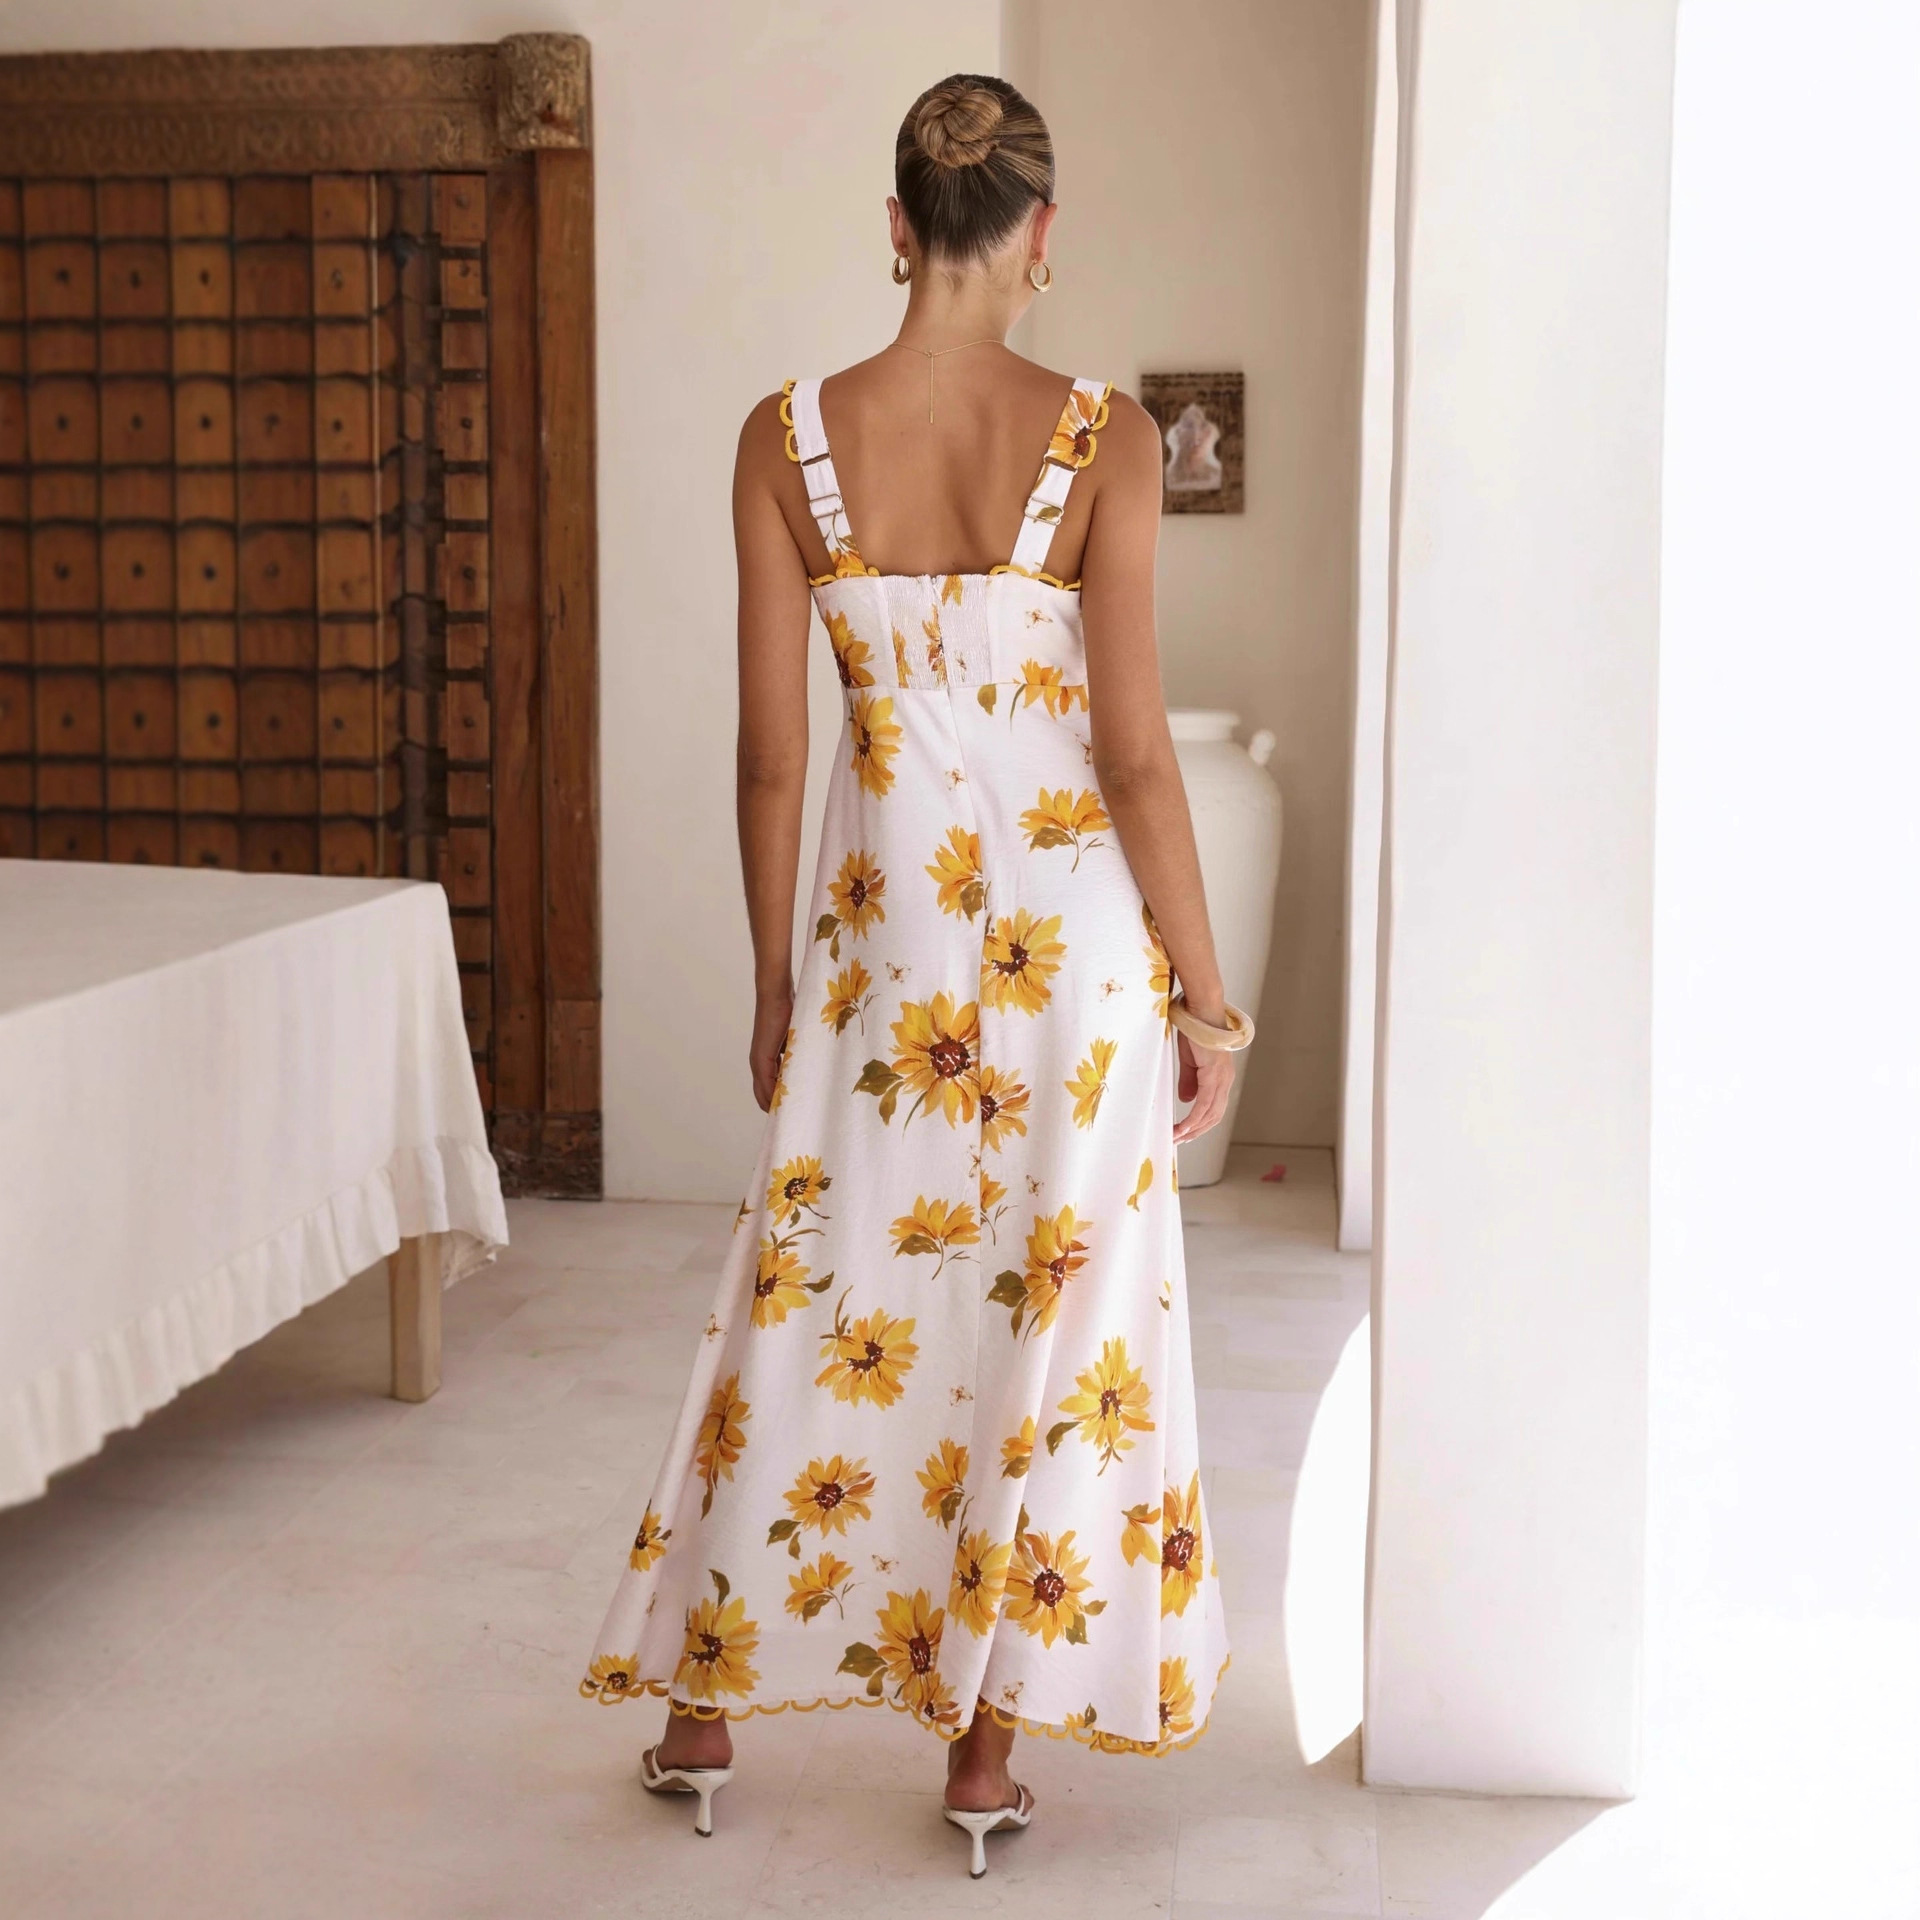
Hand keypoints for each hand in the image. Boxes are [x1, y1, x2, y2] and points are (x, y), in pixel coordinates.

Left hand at [749, 988, 793, 1111]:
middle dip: (777, 1108)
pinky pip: (767, 1085)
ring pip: (764, 1093)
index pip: (770, 1088)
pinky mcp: (761, 1059)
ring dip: (776, 1104)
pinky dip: (775, 1096)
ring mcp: (758, 1062)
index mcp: (766, 1059)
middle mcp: (758, 1064)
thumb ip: (799, 1053)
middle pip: (763, 1095)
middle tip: (793, 1120)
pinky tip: (788, 1104)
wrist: (776, 995)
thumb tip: (815, 1066)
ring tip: (792, 1116)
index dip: (779, 1100)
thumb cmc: (789, 1011)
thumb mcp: (797, 1038)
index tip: (793, 1112)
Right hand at [1172, 1032, 1234, 1143]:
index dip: (1201, 1124)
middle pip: (1214, 1116)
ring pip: (1210, 1114)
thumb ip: (1190, 1081)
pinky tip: (1183, 1127)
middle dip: (1197, 1132)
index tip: (1186, 1133)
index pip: (1214, 1108)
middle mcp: (1225, 1080)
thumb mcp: (1190, 1061)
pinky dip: (1194, 1118)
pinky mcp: (1214, 1075)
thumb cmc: (1194, 1031)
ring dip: (1193, 1129)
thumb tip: (1187, 1101)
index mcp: (1221, 1077)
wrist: (1199, 1012)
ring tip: (1177, 1138)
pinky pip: (1204, 1104)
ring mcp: (1221, 1078)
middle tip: (1179, 1141)